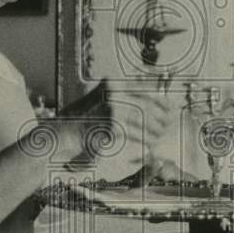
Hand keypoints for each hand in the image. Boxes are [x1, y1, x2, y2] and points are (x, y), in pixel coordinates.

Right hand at [61, 78, 176, 166]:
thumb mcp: (100, 100)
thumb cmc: (82, 119)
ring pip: (143, 124)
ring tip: (157, 139)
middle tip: (167, 127)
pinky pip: (135, 138)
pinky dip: (144, 144)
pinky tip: (148, 148)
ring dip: (152, 133)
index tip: (171, 107)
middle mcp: (113, 95)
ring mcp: (113, 111)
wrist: (62, 133)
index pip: (144, 90)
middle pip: (147, 108)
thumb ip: (121, 97)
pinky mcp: (112, 130)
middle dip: (160, 119)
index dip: (160, 100)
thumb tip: (151, 99)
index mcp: (112, 85)